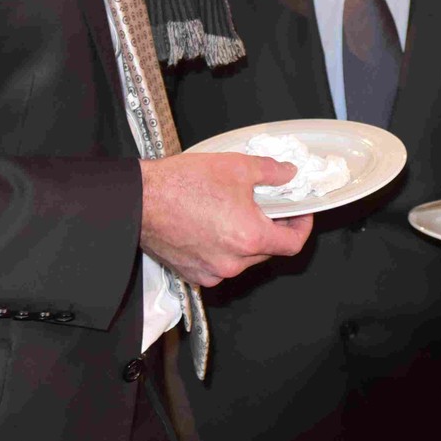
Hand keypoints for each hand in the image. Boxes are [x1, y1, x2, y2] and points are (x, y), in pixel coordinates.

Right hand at [139, 154, 311, 286]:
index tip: (300, 213)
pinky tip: (214, 224)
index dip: (301, 226)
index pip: (292, 244)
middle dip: (272, 228)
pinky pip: (219, 264)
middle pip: (268, 251)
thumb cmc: (182, 184)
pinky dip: (224, 248)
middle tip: (268, 205)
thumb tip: (288, 174)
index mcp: (249, 239)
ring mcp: (211, 272)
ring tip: (235, 211)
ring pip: (243, 259)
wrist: (139, 200)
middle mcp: (232, 263)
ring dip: (246, 238)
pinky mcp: (192, 274)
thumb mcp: (237, 167)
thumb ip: (271, 172)